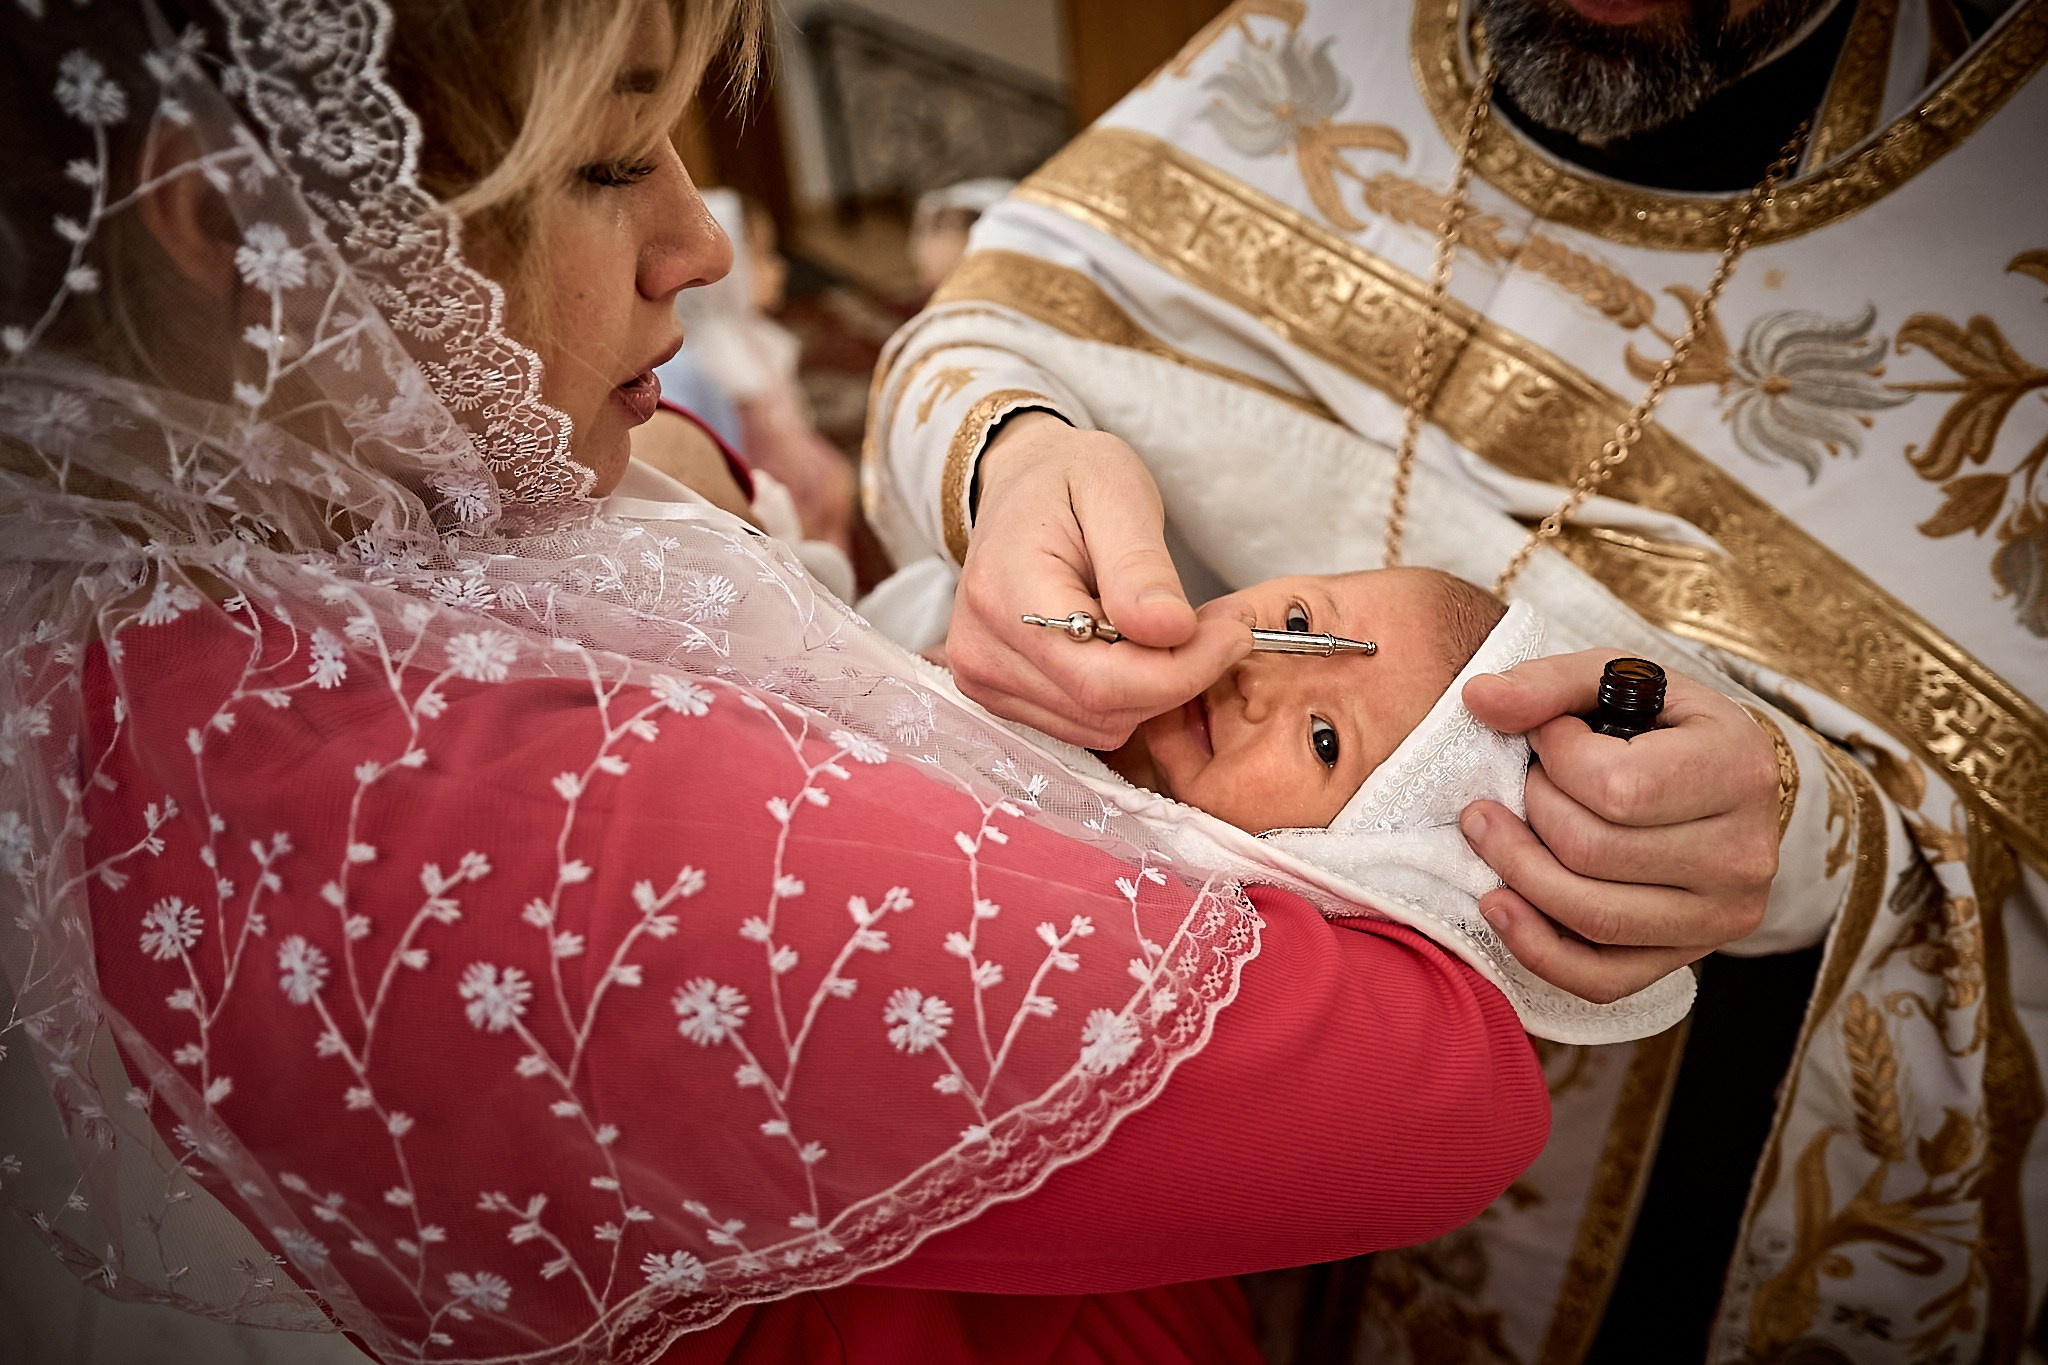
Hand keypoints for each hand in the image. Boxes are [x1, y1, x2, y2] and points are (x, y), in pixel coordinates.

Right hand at [946, 414, 1249, 747]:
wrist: (1019, 486)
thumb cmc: (1068, 481)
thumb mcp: (1116, 491)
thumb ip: (1140, 566)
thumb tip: (1170, 630)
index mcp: (1003, 592)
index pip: (1101, 677)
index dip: (1182, 670)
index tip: (1234, 631)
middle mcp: (980, 650)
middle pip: (1105, 708)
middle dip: (1180, 675)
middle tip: (1221, 624)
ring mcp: (984, 679)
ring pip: (1101, 724)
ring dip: (1156, 688)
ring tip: (1174, 627)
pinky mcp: (1000, 696)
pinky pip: (1084, 724)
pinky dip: (1128, 695)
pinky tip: (1138, 647)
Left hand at [1459, 650, 1780, 1004]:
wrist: (1720, 782)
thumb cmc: (1660, 724)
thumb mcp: (1615, 679)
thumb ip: (1548, 683)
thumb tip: (1479, 699)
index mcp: (1738, 769)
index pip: (1619, 787)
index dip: (1556, 759)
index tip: (1547, 736)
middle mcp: (1743, 854)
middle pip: (1593, 853)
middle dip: (1531, 810)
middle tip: (1520, 783)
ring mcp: (1719, 917)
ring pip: (1591, 916)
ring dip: (1517, 872)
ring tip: (1487, 830)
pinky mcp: (1687, 958)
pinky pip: (1600, 979)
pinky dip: (1535, 947)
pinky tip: (1498, 903)